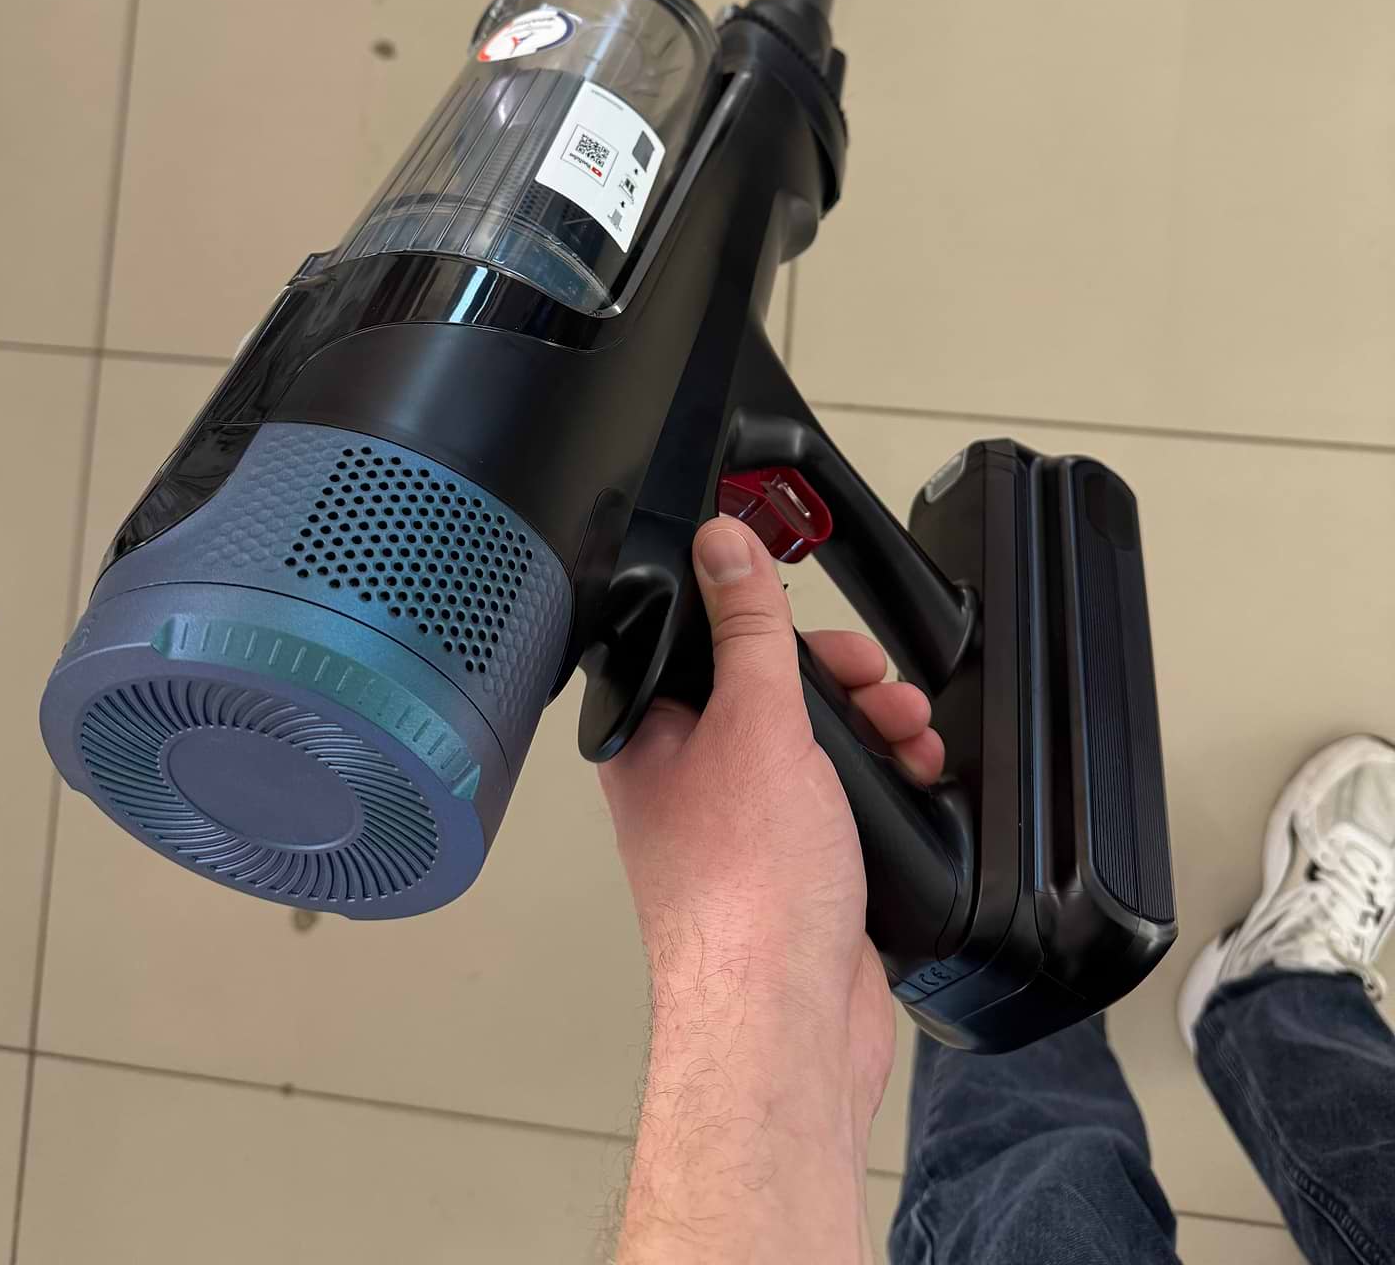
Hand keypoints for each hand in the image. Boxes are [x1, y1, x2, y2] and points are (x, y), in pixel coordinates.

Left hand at [601, 517, 942, 1264]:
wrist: (785, 1022)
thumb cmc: (745, 894)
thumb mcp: (756, 726)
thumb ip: (747, 630)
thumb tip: (723, 544)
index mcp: (651, 739)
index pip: (700, 644)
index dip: (760, 617)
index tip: (809, 606)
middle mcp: (689, 779)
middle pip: (767, 690)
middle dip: (836, 678)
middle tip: (875, 680)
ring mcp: (743, 826)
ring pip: (810, 743)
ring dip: (870, 725)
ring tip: (910, 730)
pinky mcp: (793, 865)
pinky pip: (839, 797)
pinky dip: (881, 779)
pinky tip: (915, 776)